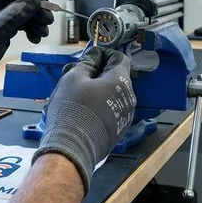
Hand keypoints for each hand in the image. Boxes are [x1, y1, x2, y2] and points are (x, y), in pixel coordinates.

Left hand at [0, 0, 53, 89]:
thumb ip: (14, 14)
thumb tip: (35, 0)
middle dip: (36, 7)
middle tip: (48, 20)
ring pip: (24, 9)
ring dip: (36, 20)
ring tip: (43, 33)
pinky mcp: (2, 26)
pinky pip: (22, 21)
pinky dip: (30, 28)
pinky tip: (35, 38)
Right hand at [33, 47, 135, 194]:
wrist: (73, 148)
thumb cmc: (73, 110)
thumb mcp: (74, 77)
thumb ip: (87, 63)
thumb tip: (95, 55)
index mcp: (120, 81)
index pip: (120, 58)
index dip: (105, 54)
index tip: (91, 57)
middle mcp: (128, 98)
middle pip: (115, 77)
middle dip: (97, 73)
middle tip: (77, 75)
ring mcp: (125, 116)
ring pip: (112, 95)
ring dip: (97, 90)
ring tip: (74, 94)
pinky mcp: (118, 130)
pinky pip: (110, 111)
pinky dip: (99, 106)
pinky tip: (81, 110)